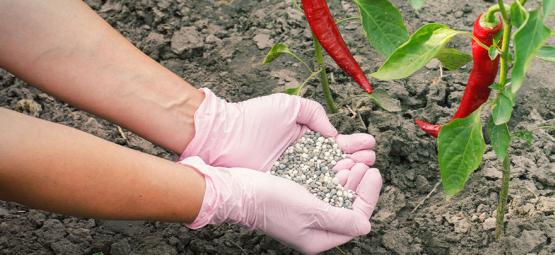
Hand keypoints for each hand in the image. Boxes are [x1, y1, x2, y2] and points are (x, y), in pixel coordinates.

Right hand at [179, 156, 381, 253]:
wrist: (238, 190)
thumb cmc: (271, 202)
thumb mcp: (310, 211)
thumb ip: (339, 219)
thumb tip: (366, 226)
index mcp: (318, 238)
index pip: (355, 220)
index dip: (368, 197)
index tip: (374, 173)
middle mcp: (314, 227)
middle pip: (348, 206)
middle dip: (359, 184)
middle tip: (366, 164)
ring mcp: (306, 212)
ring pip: (337, 194)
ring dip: (348, 176)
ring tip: (355, 160)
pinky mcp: (299, 197)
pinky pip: (324, 186)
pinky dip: (333, 174)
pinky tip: (339, 161)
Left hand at [180, 88, 375, 170]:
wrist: (225, 137)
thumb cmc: (253, 117)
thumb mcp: (290, 106)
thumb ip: (315, 113)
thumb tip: (333, 134)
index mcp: (304, 136)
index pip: (335, 143)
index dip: (353, 144)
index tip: (371, 145)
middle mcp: (302, 156)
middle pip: (336, 162)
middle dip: (356, 161)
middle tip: (372, 161)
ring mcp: (294, 173)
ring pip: (327, 177)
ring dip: (347, 175)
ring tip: (365, 172)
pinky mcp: (285, 186)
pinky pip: (310, 189)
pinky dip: (328, 188)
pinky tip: (344, 186)